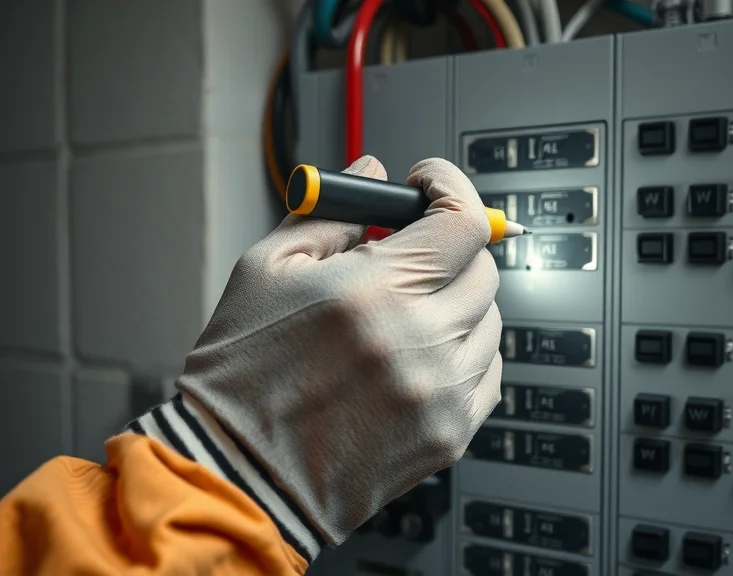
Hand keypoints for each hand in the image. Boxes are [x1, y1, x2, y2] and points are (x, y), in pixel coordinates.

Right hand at [176, 156, 501, 546]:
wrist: (240, 474)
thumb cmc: (243, 375)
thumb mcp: (266, 271)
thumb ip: (329, 214)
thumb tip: (373, 173)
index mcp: (372, 292)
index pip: (461, 221)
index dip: (451, 187)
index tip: (431, 185)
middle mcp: (419, 341)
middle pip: (482, 268)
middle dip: (450, 247)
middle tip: (411, 253)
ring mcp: (441, 392)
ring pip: (491, 320)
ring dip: (458, 301)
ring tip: (406, 312)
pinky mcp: (451, 433)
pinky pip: (489, 371)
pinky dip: (464, 351)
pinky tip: (420, 353)